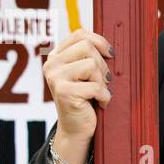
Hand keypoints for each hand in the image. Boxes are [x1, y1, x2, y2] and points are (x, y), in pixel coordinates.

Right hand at [43, 29, 113, 163]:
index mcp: (57, 56)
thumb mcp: (87, 74)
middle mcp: (52, 64)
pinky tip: (99, 103)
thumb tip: (111, 46)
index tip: (111, 54)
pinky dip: (104, 96)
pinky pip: (96, 86)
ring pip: (92, 64)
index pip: (79, 34)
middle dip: (103, 65)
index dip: (99, 41)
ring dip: (102, 81)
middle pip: (87, 47)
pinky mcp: (63, 91)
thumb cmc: (86, 100)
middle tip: (104, 82)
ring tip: (98, 93)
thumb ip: (90, 56)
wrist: (77, 128)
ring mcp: (55, 77)